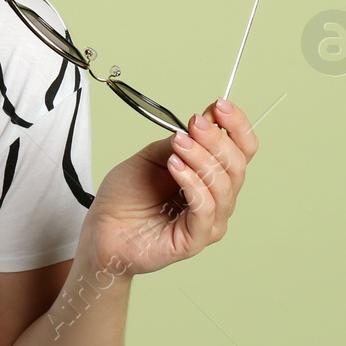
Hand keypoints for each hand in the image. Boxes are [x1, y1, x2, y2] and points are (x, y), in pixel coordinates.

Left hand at [80, 99, 258, 277]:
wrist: (103, 229)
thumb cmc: (127, 195)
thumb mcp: (154, 155)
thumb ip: (183, 140)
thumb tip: (207, 117)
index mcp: (212, 174)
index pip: (242, 148)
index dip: (237, 125)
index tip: (220, 105)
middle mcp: (217, 197)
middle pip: (237, 164)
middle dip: (216, 138)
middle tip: (194, 123)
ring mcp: (210, 220)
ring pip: (223, 185)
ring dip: (201, 158)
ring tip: (178, 144)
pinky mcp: (196, 239)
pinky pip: (205, 209)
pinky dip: (192, 183)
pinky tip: (175, 167)